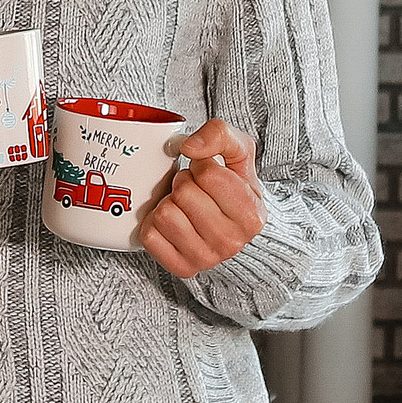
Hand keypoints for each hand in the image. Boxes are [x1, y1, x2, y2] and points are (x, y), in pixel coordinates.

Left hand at [140, 120, 265, 278]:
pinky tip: (173, 222)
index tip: (208, 175)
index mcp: (251, 215)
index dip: (201, 166)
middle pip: (183, 193)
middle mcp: (231, 242)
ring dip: (169, 203)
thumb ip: (219, 135)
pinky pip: (150, 236)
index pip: (206, 173)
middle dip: (184, 183)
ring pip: (164, 214)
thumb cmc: (234, 186)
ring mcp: (206, 259)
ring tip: (184, 206)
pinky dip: (155, 224)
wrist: (232, 224)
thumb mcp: (238, 151)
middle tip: (195, 190)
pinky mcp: (181, 267)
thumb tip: (189, 147)